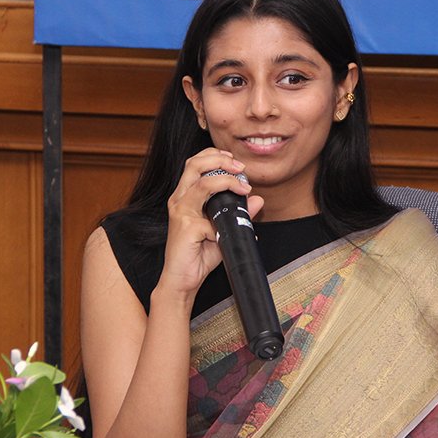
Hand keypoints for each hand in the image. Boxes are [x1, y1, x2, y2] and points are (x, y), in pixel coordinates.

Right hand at [160, 148, 263, 296]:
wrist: (182, 281)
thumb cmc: (198, 256)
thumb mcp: (224, 230)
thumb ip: (239, 214)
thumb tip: (258, 200)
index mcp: (185, 197)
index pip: (195, 164)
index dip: (215, 156)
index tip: (236, 163)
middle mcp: (179, 200)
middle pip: (194, 164)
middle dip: (220, 160)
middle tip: (240, 167)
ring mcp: (180, 213)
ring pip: (202, 184)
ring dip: (226, 181)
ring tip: (243, 187)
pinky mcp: (185, 228)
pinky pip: (210, 220)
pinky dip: (224, 225)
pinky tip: (225, 236)